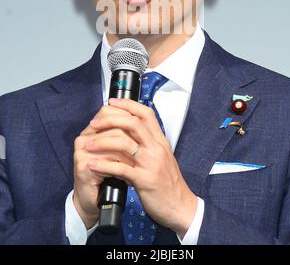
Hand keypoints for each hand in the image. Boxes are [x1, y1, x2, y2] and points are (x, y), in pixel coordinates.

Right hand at [73, 104, 134, 228]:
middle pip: (113, 127)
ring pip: (113, 144)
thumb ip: (124, 135)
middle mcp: (84, 137)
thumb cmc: (107, 175)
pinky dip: (122, 169)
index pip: (108, 111)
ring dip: (129, 155)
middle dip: (132, 138)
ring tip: (139, 164)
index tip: (143, 127)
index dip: (127, 116)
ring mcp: (81, 151)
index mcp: (91, 130)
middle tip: (144, 148)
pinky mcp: (83, 166)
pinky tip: (129, 176)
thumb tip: (142, 120)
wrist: (92, 200)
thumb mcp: (117, 152)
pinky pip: (108, 162)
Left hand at [86, 98, 197, 237]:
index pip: (145, 114)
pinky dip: (104, 166)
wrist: (181, 207)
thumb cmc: (169, 183)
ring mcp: (151, 164)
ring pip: (124, 143)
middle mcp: (157, 148)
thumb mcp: (161, 157)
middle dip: (111, 119)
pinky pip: (121, 169)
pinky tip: (92, 165)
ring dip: (103, 142)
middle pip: (133, 123)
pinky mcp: (145, 181)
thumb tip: (129, 132)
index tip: (112, 102)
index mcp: (160, 141)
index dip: (128, 104)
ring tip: (88, 144)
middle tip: (94, 123)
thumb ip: (148, 144)